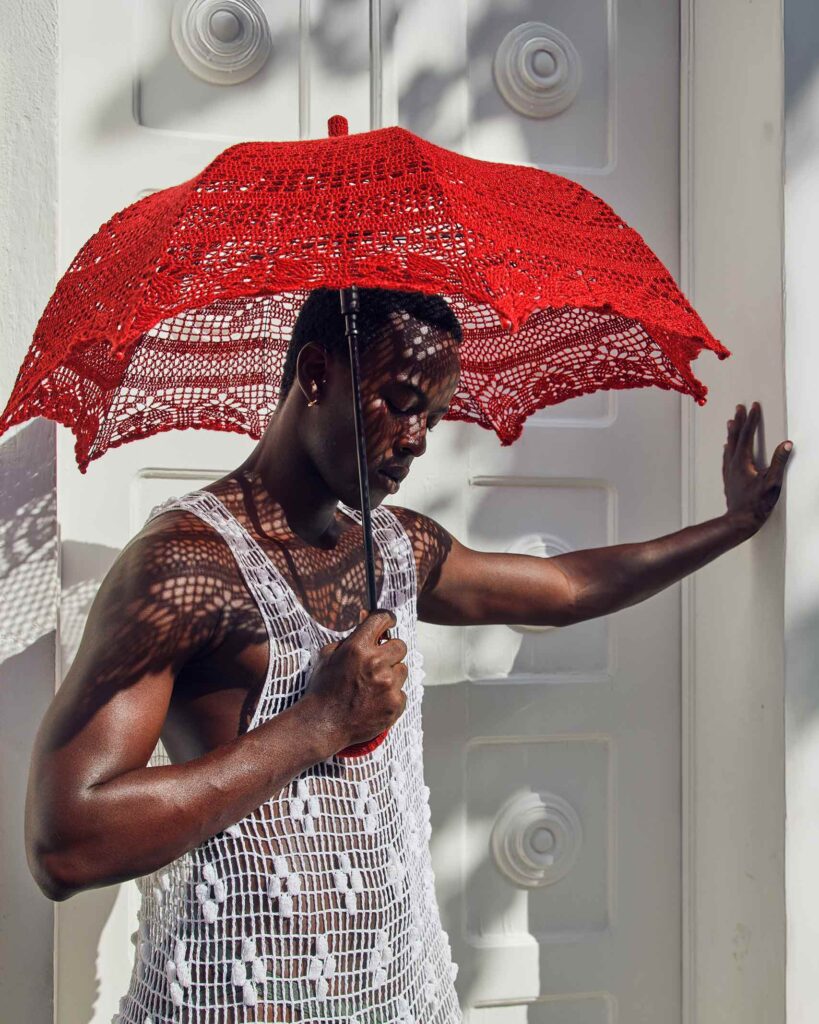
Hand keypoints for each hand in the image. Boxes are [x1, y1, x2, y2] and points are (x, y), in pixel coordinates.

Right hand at [300, 608, 407, 752]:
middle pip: (400, 645)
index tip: (389, 623)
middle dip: (390, 651)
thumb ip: (350, 636)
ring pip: (402, 670)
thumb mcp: (328, 656)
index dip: (387, 619)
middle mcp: (376, 663)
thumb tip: (366, 616)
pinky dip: (391, 696)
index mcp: (358, 647)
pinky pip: (402, 692)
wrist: (323, 724)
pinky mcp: (395, 704)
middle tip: (379, 661)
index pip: (383, 619)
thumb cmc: (323, 688)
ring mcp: (388, 685)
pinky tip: (374, 702)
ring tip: (372, 687)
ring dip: (391, 675)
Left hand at [723, 401, 792, 531]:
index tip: (754, 407)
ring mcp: (729, 471)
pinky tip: (727, 448)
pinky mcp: (728, 478)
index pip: (748, 435)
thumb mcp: (772, 482)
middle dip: (739, 421)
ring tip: (731, 421)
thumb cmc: (756, 504)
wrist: (740, 520)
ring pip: (729, 446)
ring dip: (732, 432)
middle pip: (735, 437)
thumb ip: (779, 462)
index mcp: (743, 461)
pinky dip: (728, 448)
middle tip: (739, 408)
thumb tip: (786, 444)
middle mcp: (733, 463)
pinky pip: (727, 457)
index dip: (752, 420)